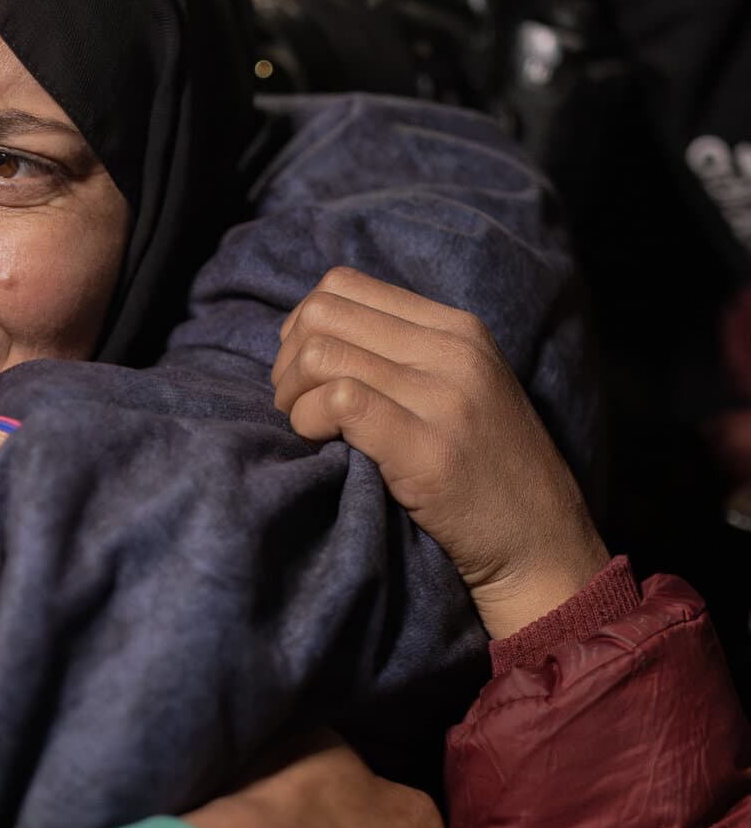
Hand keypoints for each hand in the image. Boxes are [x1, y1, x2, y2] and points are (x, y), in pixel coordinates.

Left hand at [272, 266, 609, 637]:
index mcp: (457, 328)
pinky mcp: (427, 450)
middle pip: (323, 314)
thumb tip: (310, 333)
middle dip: (288, 360)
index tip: (304, 372)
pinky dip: (307, 420)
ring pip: (321, 355)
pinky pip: (338, 402)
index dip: (302, 326)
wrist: (540, 542)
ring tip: (307, 428)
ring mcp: (444, 399)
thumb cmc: (483, 471)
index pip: (343, 285)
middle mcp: (453, 352)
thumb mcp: (459, 388)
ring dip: (292, 395)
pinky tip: (318, 443)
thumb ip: (400, 352)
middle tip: (295, 405)